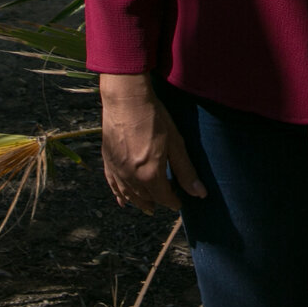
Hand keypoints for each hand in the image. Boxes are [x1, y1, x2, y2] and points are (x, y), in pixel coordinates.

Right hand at [99, 72, 205, 213]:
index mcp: (150, 175)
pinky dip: (120, 195)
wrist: (126, 100)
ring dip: (140, 202)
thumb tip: (200, 194)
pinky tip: (122, 201)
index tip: (179, 203)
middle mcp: (131, 178)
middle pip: (146, 198)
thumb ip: (186, 171)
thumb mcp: (175, 144)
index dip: (173, 202)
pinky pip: (113, 186)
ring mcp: (117, 171)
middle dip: (158, 201)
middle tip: (166, 200)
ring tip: (148, 206)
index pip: (164, 198)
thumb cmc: (154, 118)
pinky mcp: (107, 162)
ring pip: (129, 195)